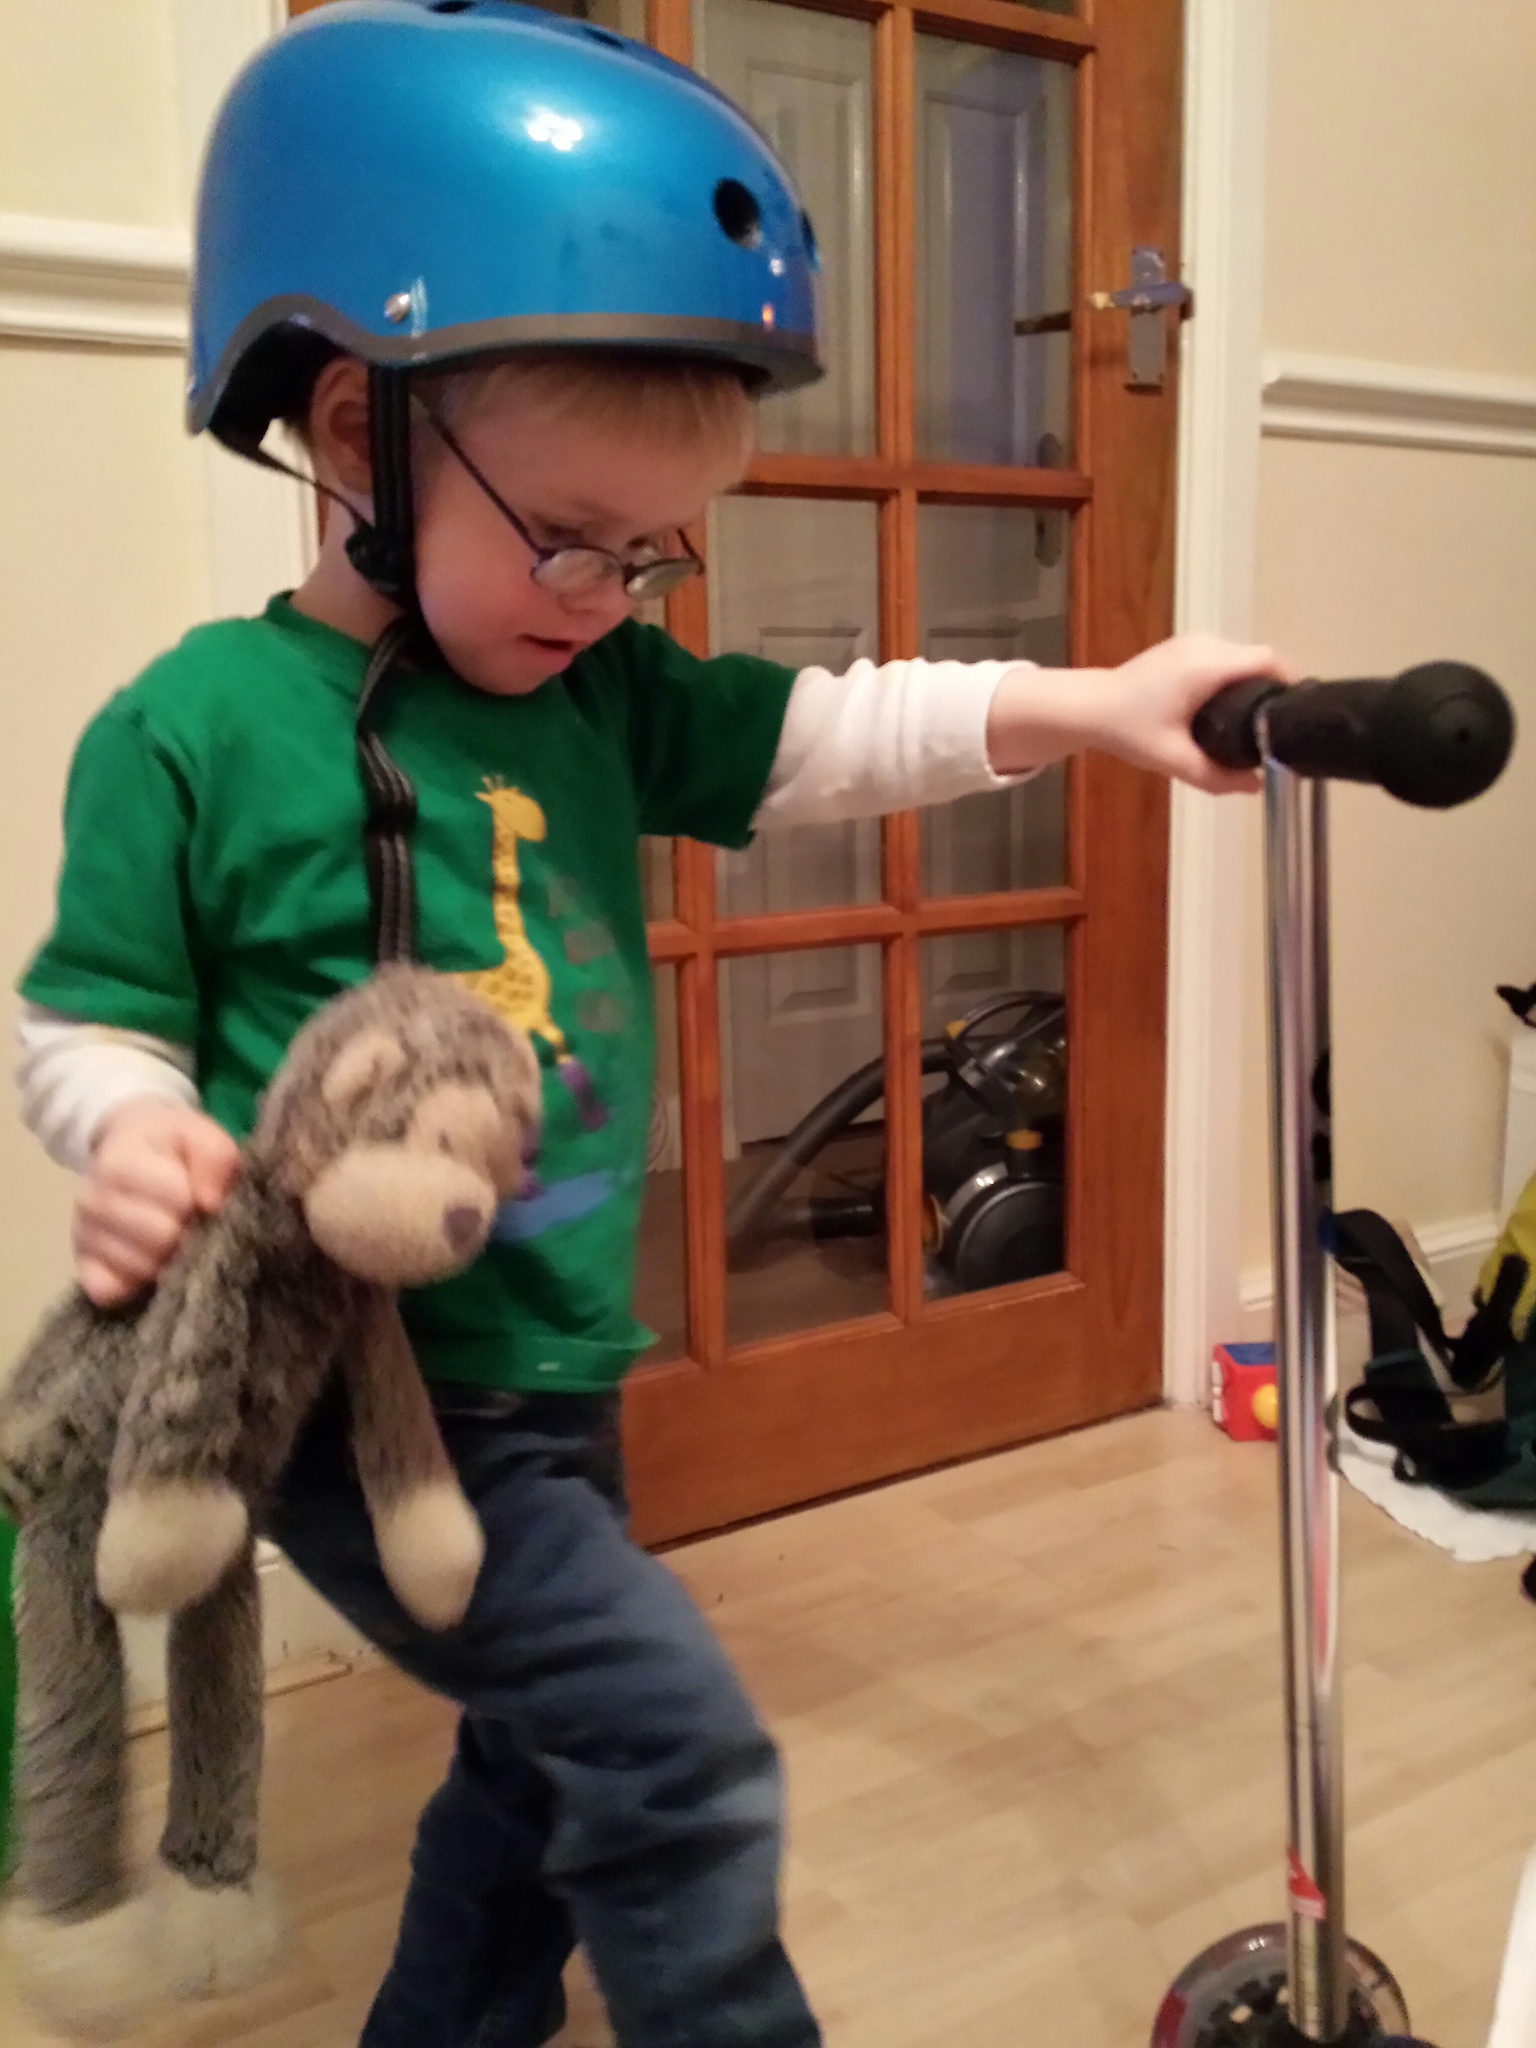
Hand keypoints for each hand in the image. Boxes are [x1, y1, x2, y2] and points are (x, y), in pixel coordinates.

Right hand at [75, 1100, 240, 1306]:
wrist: (130, 1149)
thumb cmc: (172, 1146)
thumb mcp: (200, 1134)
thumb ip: (214, 1156)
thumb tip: (210, 1203)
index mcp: (117, 1162)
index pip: (176, 1199)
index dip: (197, 1200)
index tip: (197, 1194)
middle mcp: (90, 1200)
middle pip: (160, 1237)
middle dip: (186, 1231)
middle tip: (186, 1220)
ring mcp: (82, 1236)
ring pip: (140, 1267)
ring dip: (167, 1258)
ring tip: (169, 1235)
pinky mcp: (82, 1267)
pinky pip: (111, 1292)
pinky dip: (136, 1284)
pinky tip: (149, 1261)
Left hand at [1086, 635, 1301, 793]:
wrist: (1090, 707)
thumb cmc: (1129, 730)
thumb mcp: (1174, 759)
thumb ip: (1217, 776)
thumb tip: (1257, 787)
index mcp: (1208, 664)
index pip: (1268, 660)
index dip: (1292, 681)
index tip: (1302, 710)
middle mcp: (1206, 644)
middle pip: (1259, 660)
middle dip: (1274, 689)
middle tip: (1283, 726)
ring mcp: (1195, 642)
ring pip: (1242, 659)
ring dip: (1254, 685)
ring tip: (1261, 722)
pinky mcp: (1186, 648)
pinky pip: (1226, 659)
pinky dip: (1236, 680)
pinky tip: (1233, 710)